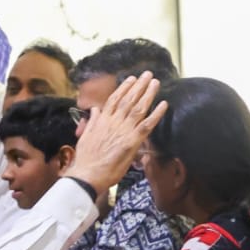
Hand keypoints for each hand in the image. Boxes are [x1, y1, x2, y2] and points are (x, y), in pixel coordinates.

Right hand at [64, 73, 166, 192]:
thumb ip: (92, 121)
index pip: (114, 99)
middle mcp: (114, 122)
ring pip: (138, 108)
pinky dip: (156, 114)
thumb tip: (95, 110)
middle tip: (148, 75)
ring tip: (156, 83)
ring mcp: (123, 130)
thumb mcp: (86, 136)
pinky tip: (164, 104)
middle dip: (139, 86)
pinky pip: (147, 124)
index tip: (131, 79)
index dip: (124, 88)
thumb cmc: (86, 160)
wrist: (87, 174)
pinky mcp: (132, 141)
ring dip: (148, 94)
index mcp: (102, 120)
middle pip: (129, 99)